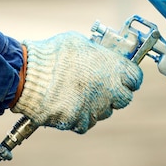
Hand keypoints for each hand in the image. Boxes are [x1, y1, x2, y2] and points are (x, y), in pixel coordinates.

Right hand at [11, 32, 142, 132]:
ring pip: (105, 111)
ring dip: (97, 104)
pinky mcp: (81, 122)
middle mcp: (111, 90)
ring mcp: (97, 108)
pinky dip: (80, 116)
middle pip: (125, 98)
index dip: (130, 78)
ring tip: (79, 94)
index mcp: (115, 69)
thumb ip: (96, 53)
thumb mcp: (80, 43)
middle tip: (102, 87)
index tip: (124, 78)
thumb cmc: (53, 54)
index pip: (136, 78)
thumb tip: (99, 54)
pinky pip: (86, 122)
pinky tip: (69, 105)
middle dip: (115, 93)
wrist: (29, 76)